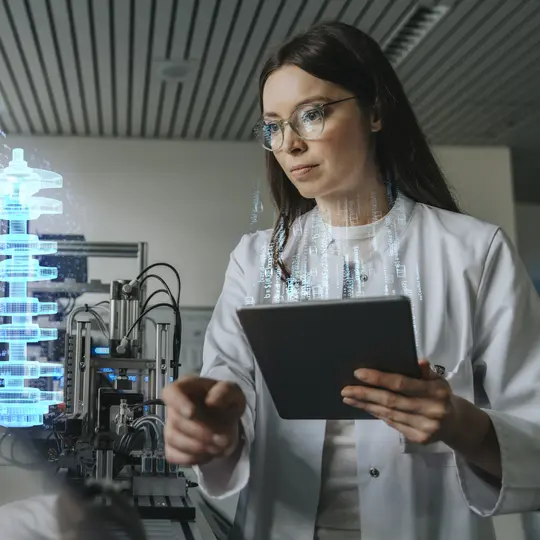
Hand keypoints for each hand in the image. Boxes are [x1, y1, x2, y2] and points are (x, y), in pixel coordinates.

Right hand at [162, 375, 245, 465]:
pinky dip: (191, 458)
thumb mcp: (233, 391)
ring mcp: (171, 426)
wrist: (226, 418)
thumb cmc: (226, 400)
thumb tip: (210, 403)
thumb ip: (224, 392)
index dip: (178, 403)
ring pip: (173, 439)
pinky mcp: (172, 445)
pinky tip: (208, 454)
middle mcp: (174, 407)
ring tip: (219, 447)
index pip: (171, 392)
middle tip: (223, 439)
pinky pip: (172, 455)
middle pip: (176, 421)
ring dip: (197, 447)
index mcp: (186, 387)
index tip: (192, 413)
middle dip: (200, 433)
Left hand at [341, 359, 457, 444]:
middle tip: (346, 389)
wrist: (455, 424)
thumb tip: (419, 361)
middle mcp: (431, 411)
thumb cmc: (440, 395)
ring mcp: (426, 427)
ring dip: (366, 405)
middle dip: (365, 394)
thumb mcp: (439, 380)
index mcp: (436, 392)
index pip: (402, 384)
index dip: (379, 379)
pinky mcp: (419, 439)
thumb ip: (427, 371)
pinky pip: (393, 424)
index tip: (358, 373)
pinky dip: (378, 414)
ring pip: (389, 414)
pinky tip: (366, 407)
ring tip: (350, 398)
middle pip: (391, 401)